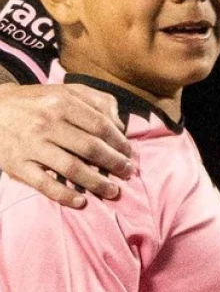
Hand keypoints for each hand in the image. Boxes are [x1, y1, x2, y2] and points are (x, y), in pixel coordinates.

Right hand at [0, 83, 132, 207]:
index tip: (130, 153)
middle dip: (113, 162)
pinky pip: (44, 184)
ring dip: (96, 182)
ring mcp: (32, 146)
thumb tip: (119, 125)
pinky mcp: (17, 165)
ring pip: (71, 168)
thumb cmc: (39, 101)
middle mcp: (48, 123)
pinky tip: (81, 201)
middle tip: (128, 172)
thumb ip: (97, 101)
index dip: (118, 142)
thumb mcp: (68, 91)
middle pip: (90, 147)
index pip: (100, 125)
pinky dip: (64, 194)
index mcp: (63, 103)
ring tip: (113, 190)